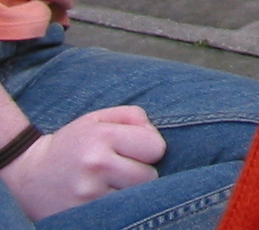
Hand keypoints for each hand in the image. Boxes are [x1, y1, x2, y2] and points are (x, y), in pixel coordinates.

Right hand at [2, 107, 164, 219]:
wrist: (29, 175)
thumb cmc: (74, 143)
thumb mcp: (100, 118)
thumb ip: (135, 117)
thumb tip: (156, 137)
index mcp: (103, 136)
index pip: (156, 148)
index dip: (149, 149)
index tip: (134, 151)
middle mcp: (95, 164)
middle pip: (149, 177)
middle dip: (141, 173)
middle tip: (121, 170)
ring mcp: (87, 193)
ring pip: (135, 198)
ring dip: (128, 191)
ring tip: (110, 183)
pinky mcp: (80, 214)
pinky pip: (117, 212)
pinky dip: (115, 206)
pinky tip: (103, 197)